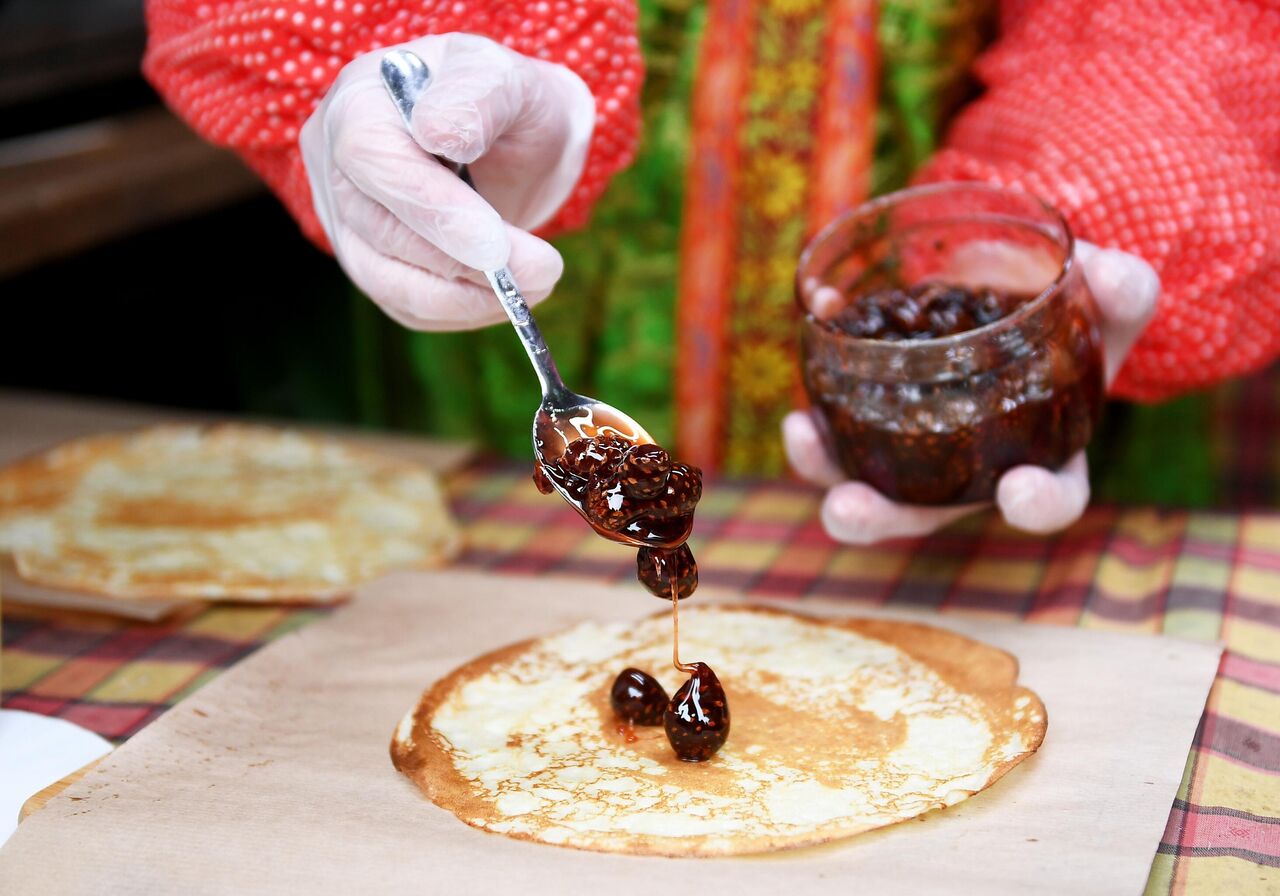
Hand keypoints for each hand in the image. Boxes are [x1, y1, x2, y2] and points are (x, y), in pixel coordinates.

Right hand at [300, 33, 594, 329]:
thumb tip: (440, 134)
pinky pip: (407, 305)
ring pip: (388, 280)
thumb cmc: (506, 101)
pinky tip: (507, 294)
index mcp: (359, 101)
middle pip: (381, 230)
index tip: (496, 245)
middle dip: (466, 262)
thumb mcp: (504, 76)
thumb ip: (477, 95)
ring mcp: (346, 223)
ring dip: (468, 296)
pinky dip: (464, 310)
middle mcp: (336, 166)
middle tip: (544, 270)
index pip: (372, 158)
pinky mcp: (372, 267)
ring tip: (537, 283)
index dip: (431, 206)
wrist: (513, 140)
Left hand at [783, 242, 1159, 543]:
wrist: (1024, 288)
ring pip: (863, 479)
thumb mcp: (1110, 299)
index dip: (1034, 504)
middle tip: (846, 509)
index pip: (1047, 499)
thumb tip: (1113, 279)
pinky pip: (837, 413)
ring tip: (799, 434)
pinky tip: (820, 321)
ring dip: (824, 466)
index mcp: (1043, 457)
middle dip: (880, 517)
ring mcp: (915, 448)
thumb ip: (1122, 291)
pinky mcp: (874, 410)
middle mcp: (969, 470)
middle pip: (922, 514)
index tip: (1017, 492)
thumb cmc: (1076, 310)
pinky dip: (820, 378)